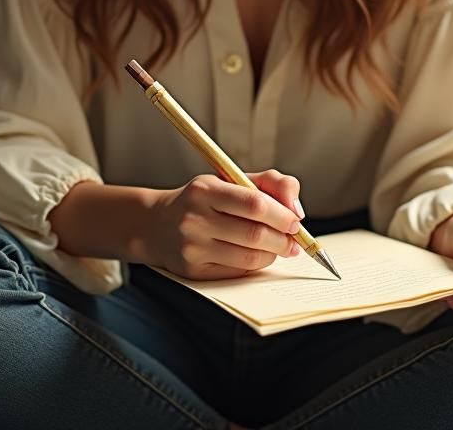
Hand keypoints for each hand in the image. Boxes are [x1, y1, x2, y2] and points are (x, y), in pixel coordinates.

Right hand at [145, 168, 303, 278]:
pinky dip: (256, 265)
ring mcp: (192, 248)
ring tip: (279, 247)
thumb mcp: (229, 179)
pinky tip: (259, 256)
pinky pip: (237, 273)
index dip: (282, 214)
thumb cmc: (202, 200)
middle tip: (295, 239)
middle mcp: (195, 219)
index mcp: (205, 190)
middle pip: (255, 234)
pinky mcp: (193, 272)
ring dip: (273, 254)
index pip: (254, 204)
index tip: (296, 220)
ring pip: (249, 258)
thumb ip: (269, 183)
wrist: (157, 225)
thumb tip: (296, 207)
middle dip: (284, 239)